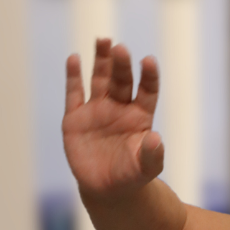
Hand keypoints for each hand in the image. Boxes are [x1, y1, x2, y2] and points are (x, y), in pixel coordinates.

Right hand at [63, 38, 165, 200]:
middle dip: (121, 64)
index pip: (147, 90)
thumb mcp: (146, 168)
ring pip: (100, 79)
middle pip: (122, 80)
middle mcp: (120, 107)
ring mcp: (97, 110)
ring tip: (103, 40)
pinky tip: (74, 59)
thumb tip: (156, 139)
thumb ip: (152, 154)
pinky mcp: (75, 118)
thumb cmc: (132, 175)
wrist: (107, 189)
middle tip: (120, 48)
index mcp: (140, 115)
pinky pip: (74, 94)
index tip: (149, 61)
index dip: (149, 76)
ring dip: (101, 60)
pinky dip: (73, 76)